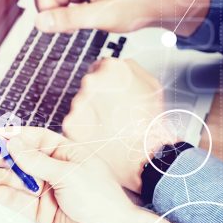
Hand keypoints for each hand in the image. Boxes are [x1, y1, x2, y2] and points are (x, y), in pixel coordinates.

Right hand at [0, 0, 208, 34]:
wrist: (159, 6)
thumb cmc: (138, 2)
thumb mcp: (104, 15)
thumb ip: (69, 20)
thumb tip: (39, 23)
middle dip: (50, 7)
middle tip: (71, 19)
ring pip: (48, 0)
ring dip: (59, 14)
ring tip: (84, 19)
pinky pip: (58, 7)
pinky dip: (65, 17)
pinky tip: (84, 19)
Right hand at [0, 127, 135, 222]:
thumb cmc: (99, 199)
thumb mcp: (68, 173)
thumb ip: (36, 161)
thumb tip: (13, 145)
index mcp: (68, 154)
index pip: (39, 140)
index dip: (19, 137)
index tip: (0, 135)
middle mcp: (56, 171)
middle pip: (24, 160)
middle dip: (7, 158)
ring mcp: (47, 192)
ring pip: (19, 181)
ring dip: (3, 177)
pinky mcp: (40, 212)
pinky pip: (19, 201)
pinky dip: (7, 196)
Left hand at [61, 58, 178, 192]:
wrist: (145, 157)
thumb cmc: (151, 124)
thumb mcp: (152, 86)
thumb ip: (131, 69)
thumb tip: (119, 65)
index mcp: (112, 68)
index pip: (100, 68)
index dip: (108, 83)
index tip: (112, 95)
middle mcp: (91, 82)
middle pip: (89, 87)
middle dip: (98, 99)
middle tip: (114, 114)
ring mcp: (78, 104)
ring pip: (80, 106)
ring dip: (90, 115)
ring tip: (109, 128)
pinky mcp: (70, 124)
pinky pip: (74, 124)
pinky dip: (83, 131)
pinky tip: (99, 137)